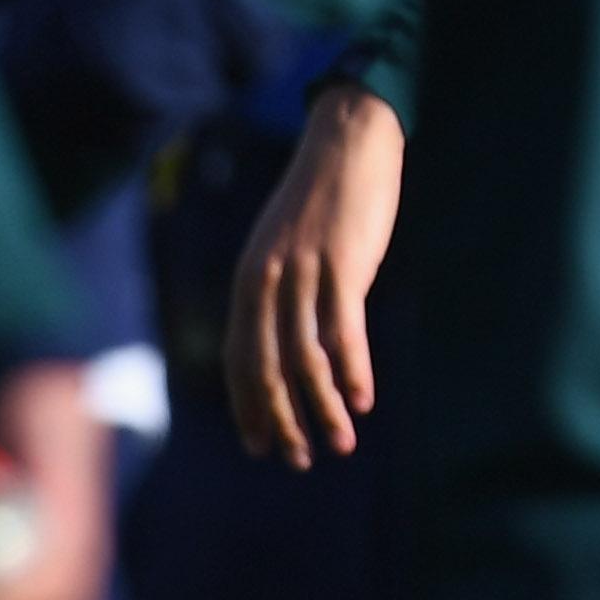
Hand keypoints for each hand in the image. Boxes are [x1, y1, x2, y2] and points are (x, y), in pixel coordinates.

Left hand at [228, 84, 403, 468]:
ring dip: (321, 409)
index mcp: (249, 279)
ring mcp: (304, 273)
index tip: (260, 445)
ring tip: (340, 443)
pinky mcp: (343, 264)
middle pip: (266, 368)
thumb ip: (281, 289)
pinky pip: (344, 332)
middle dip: (281, 421)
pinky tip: (362, 400)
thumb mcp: (287, 245)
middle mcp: (267, 280)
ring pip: (306, 359)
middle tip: (300, 459)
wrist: (349, 140)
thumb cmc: (324, 195)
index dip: (248, 407)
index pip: (238, 359)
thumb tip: (294, 341)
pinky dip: (352, 372)